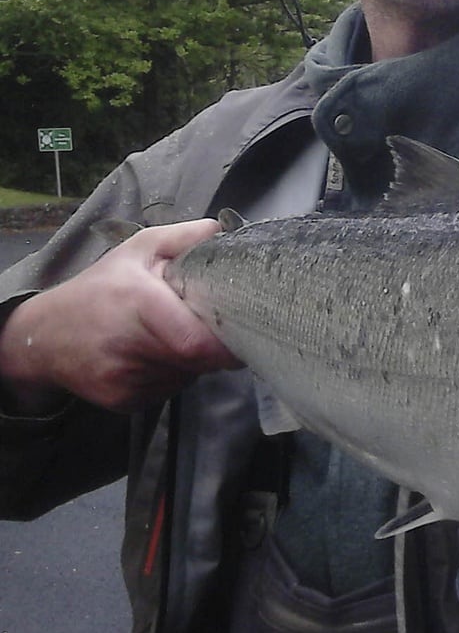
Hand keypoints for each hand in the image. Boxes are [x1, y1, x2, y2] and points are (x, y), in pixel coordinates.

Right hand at [0, 219, 240, 413]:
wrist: (42, 335)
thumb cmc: (99, 288)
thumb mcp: (137, 250)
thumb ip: (182, 237)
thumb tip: (223, 231)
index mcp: (138, 302)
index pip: (195, 342)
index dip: (224, 344)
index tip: (242, 332)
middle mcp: (128, 345)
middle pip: (195, 361)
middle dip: (212, 349)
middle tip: (211, 331)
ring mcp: (124, 378)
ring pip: (184, 377)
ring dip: (191, 362)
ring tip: (173, 339)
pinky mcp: (121, 401)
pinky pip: (166, 391)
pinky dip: (172, 376)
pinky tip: (154, 357)